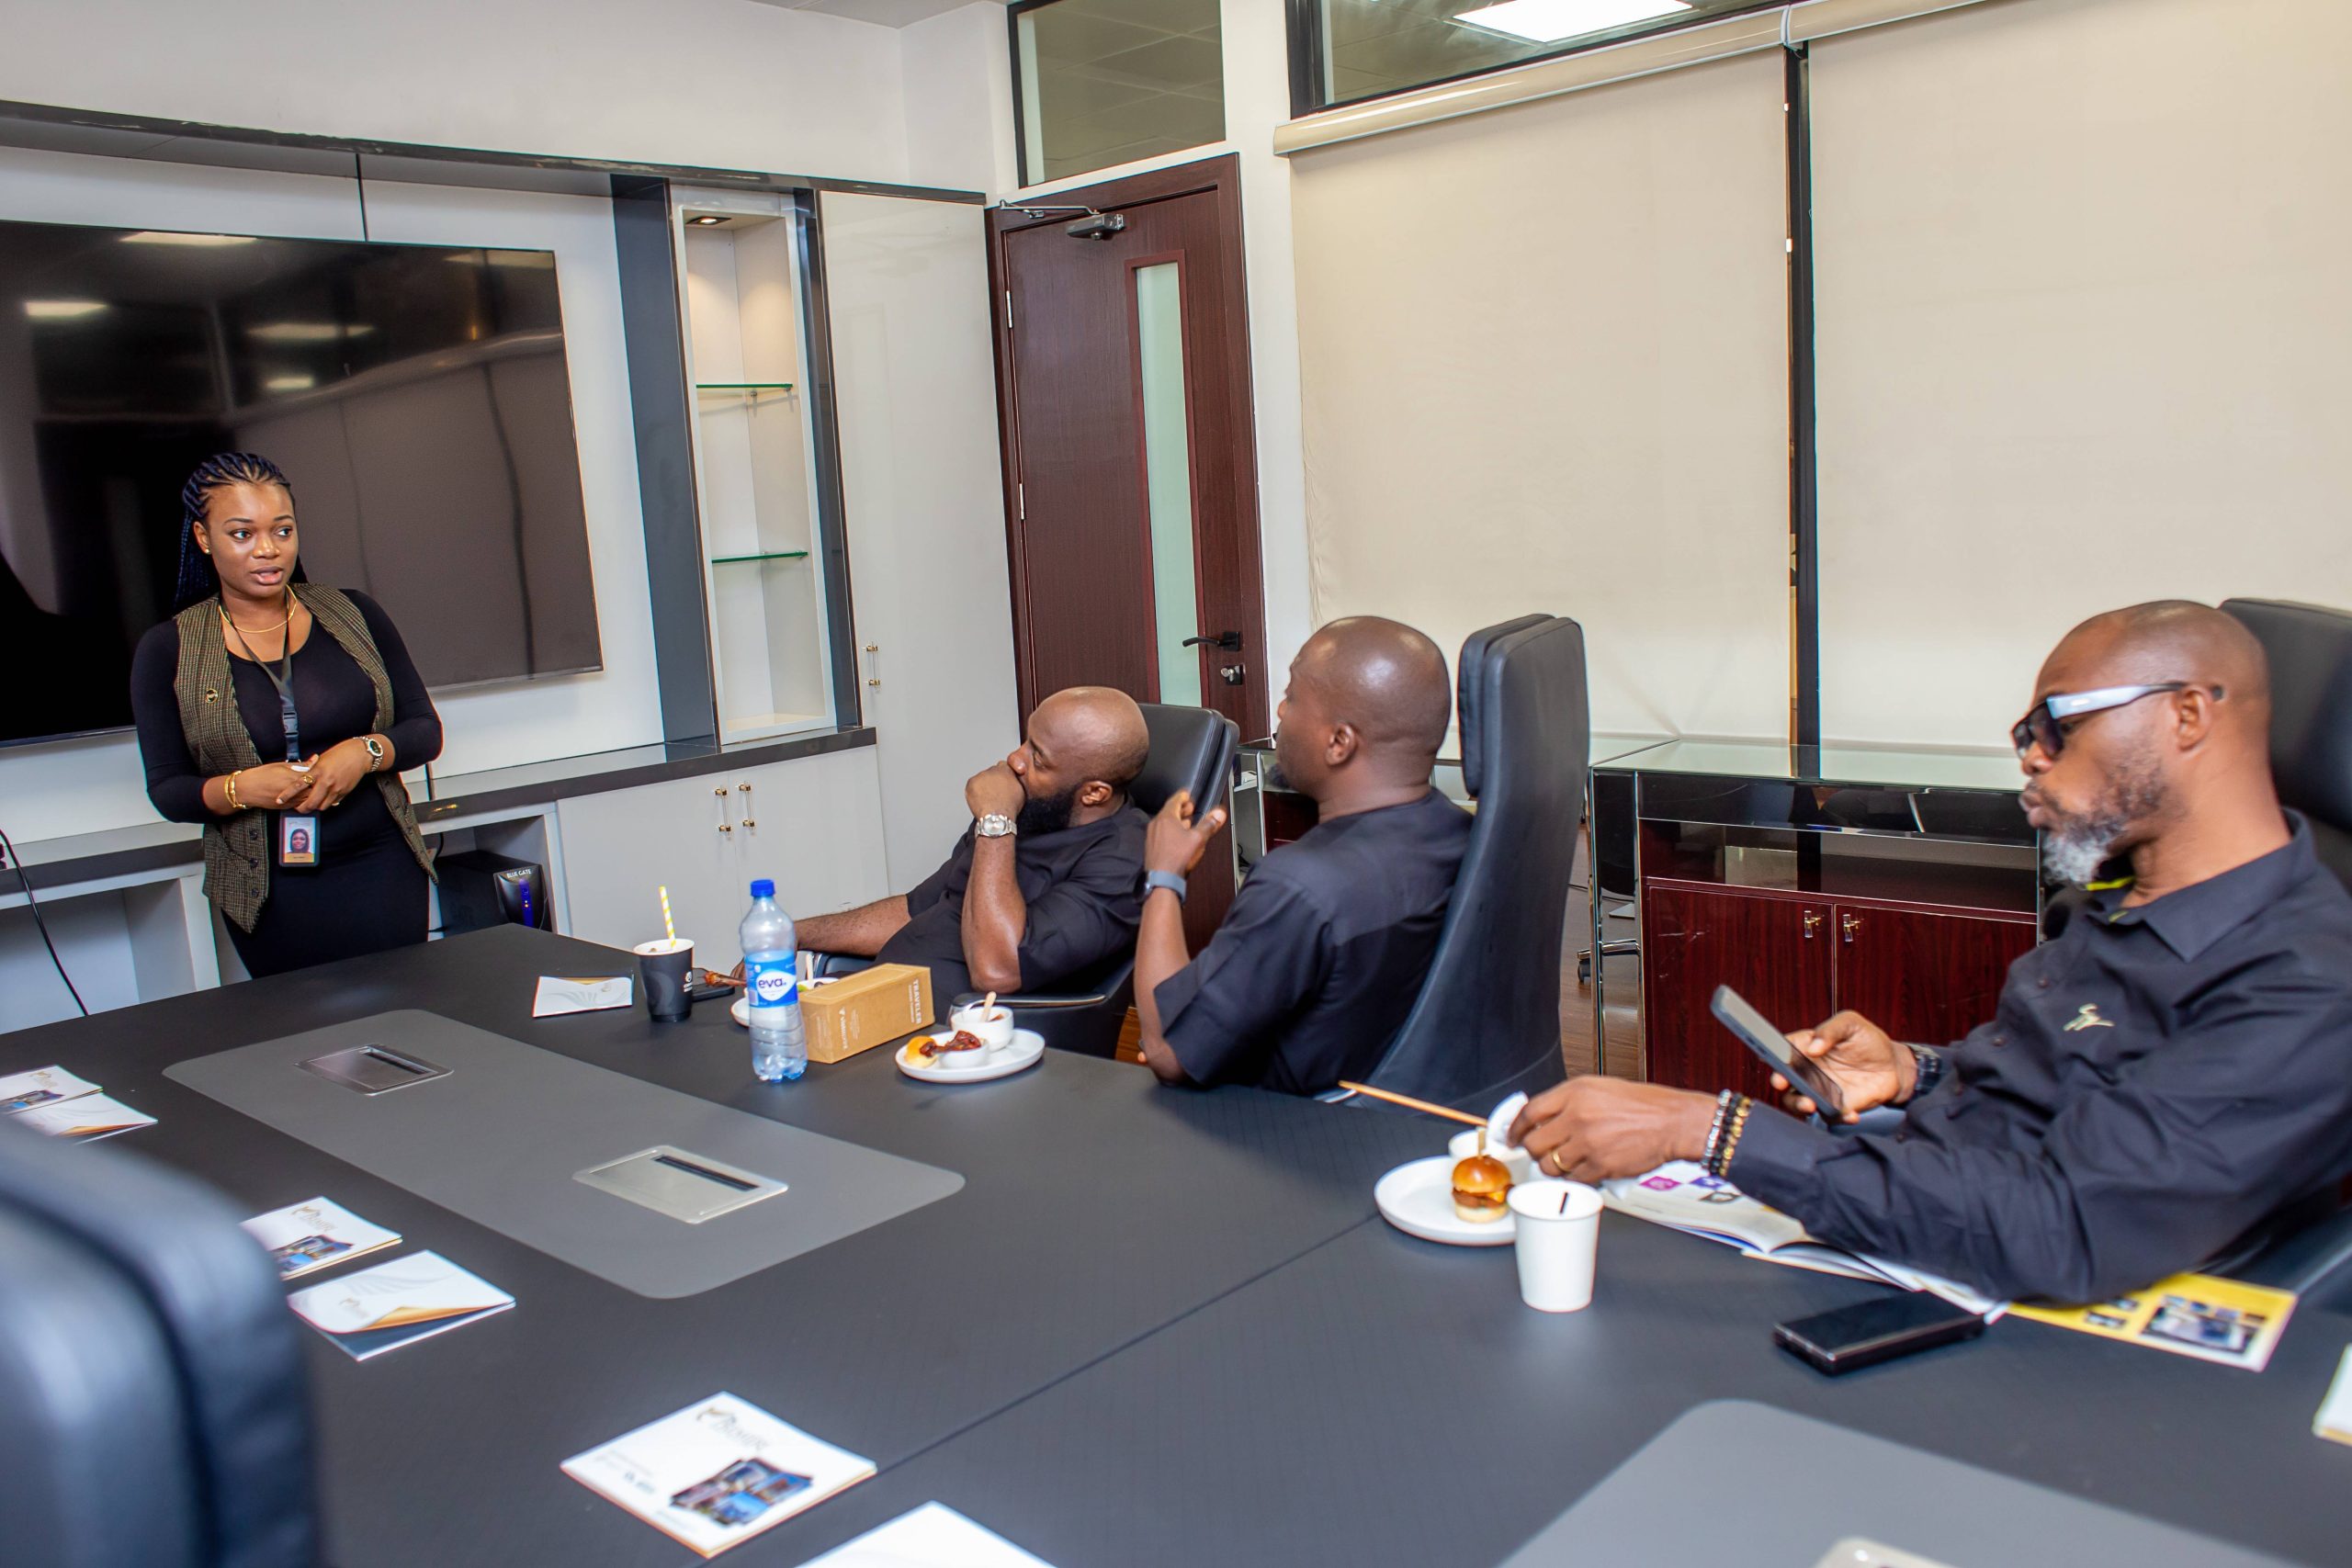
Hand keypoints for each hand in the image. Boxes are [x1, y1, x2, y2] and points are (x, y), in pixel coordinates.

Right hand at [234, 759, 319, 809]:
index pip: (317, 775)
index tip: (327, 769)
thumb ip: (300, 764)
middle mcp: (295, 790)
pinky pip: (302, 804)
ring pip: (311, 798)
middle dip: (323, 785)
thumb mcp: (281, 765)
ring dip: (316, 794)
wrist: (247, 789)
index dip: (324, 772)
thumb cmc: (262, 775)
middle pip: (317, 789)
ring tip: (322, 788)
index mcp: (295, 777)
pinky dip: (307, 799)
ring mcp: (293, 800)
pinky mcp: (288, 807)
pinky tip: (308, 795)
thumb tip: (314, 759)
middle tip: (328, 780)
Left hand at [288, 740, 372, 811]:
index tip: (279, 800)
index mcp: (318, 771)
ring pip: (322, 806)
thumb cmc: (340, 753)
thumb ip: (312, 770)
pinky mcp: (344, 792)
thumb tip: (303, 778)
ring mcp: (336, 788)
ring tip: (312, 803)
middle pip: (310, 803)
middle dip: (302, 808)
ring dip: (315, 806)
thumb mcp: (322, 759)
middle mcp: (326, 782)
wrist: (360, 755)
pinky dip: (327, 803)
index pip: (298, 785)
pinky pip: (332, 803)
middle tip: (298, 808)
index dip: (287, 794)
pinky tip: (325, 799)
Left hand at [965, 761, 1025, 821]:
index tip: (1001, 783)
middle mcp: (993, 770)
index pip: (1003, 766)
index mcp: (1006, 770)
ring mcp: (981, 775)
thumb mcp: (1021, 792)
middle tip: (994, 793)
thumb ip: (1016, 781)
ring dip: (983, 786)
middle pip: (991, 772)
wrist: (996, 816)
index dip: (1002, 775)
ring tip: (987, 799)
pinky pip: (972, 784)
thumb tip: (1013, 780)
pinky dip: (974, 791)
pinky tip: (980, 799)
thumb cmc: (1009, 807)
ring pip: (981, 778)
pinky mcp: (971, 782)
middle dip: (992, 780)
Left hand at [1146, 789, 1226, 876]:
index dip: (1183, 796)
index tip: (1187, 794)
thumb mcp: (1198, 839)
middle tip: (1190, 808)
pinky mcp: (1151, 846)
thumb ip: (1209, 824)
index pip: (1174, 800)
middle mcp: (1156, 824)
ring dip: (1176, 820)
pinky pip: (1161, 832)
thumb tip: (1219, 813)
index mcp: (1166, 818)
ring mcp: (1151, 835)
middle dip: (1181, 808)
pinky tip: (1178, 837)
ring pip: (1165, 822)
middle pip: (1169, 811)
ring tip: (1187, 822)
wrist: (1162, 879)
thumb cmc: (1178, 857)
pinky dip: (1170, 830)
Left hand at [1508, 1076, 1716, 1181]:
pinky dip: (1576, 1179)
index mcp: (1575, 1092)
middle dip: (1535, 1151)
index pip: (1530, 1111)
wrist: (1674, 1122)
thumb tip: (1543, 1119)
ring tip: (1567, 1162)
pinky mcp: (1601, 1165)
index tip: (1512, 1135)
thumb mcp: (1600, 1089)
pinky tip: (1585, 1170)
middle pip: (1535, 1143)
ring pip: (1551, 1165)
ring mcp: (1588, 1142)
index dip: (1516, 1127)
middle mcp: (1578, 1115)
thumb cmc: (1643, 1106)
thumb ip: (1569, 1102)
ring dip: (1554, 1168)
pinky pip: (1574, 1179)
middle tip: (1542, 1152)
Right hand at [1773, 1010, 1914, 1121]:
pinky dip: (1839, 1117)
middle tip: (1783, 1082)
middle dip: (1779, 1082)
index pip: (1783, 1048)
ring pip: (1797, 1101)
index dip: (1774, 1052)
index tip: (1774, 1057)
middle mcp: (1807, 1070)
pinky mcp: (1836, 1106)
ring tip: (1810, 1104)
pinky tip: (1850, 1113)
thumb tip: (1813, 1047)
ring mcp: (1819, 1090)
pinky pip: (1830, 1115)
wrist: (1893, 1065)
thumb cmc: (1868, 1041)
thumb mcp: (1851, 1024)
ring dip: (1799, 1104)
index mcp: (1805, 1046)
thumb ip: (1830, 1030)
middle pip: (1783, 1078)